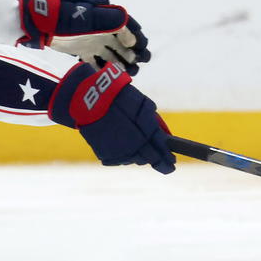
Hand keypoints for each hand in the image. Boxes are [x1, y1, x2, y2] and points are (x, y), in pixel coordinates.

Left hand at [19, 0, 151, 73]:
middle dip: (132, 52)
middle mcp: (101, 27)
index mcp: (105, 16)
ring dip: (120, 62)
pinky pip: (95, 61)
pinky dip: (102, 68)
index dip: (137, 38)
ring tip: (129, 74)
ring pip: (111, 53)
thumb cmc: (62, 16)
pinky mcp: (81, 49)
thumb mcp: (86, 17)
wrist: (36, 22)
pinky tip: (108, 77)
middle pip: (122, 42)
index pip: (127, 27)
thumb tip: (131, 32)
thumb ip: (108, 23)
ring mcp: (91, 39)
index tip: (143, 50)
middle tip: (139, 64)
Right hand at [49, 59, 174, 172]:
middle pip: (148, 159)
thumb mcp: (142, 104)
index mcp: (144, 132)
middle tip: (163, 162)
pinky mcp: (105, 154)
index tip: (172, 163)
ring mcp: (118, 151)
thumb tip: (166, 136)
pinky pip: (119, 159)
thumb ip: (155, 122)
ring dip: (140, 155)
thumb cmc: (119, 98)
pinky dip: (124, 154)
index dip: (167, 159)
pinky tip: (125, 145)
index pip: (161, 151)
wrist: (88, 99)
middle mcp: (132, 145)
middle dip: (157, 160)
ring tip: (141, 147)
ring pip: (134, 159)